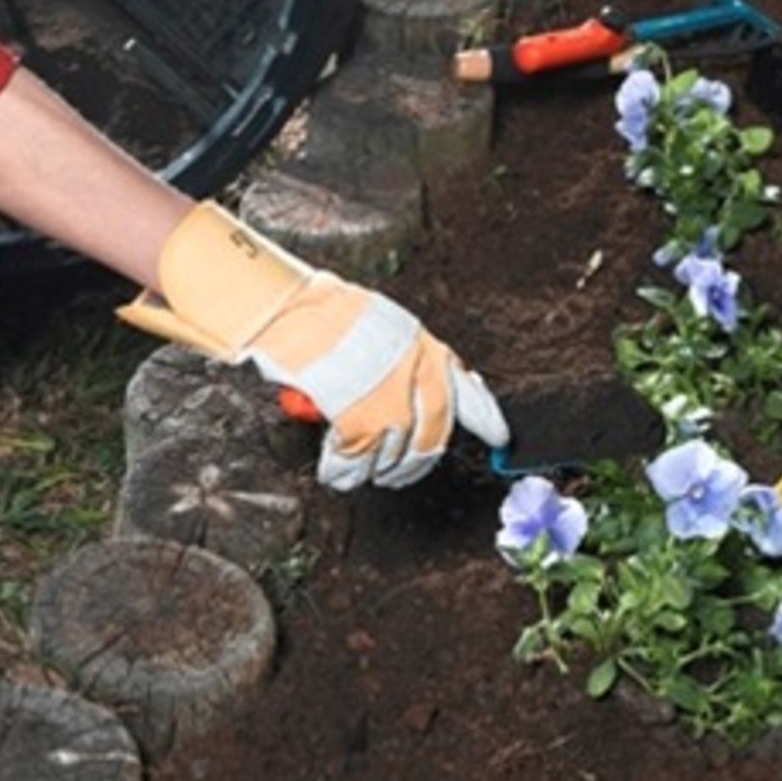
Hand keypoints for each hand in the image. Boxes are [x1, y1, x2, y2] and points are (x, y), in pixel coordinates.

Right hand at [118, 202, 507, 490]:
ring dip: (381, 471)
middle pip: (433, 433)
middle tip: (402, 473)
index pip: (466, 389)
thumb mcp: (376, 325)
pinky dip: (345, 472)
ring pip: (398, 454)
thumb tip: (416, 393)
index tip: (501, 440)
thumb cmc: (316, 312)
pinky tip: (337, 471)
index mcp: (419, 343)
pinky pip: (357, 459)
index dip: (486, 420)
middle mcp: (414, 368)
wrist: (280, 307)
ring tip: (365, 472)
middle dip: (418, 461)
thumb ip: (401, 358)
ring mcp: (388, 393)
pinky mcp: (357, 415)